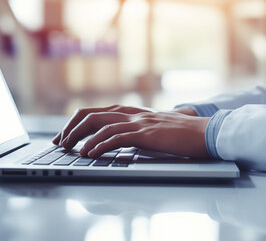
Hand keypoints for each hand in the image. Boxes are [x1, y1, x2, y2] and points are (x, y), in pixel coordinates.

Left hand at [52, 105, 210, 158]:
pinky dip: (100, 145)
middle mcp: (133, 113)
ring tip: (71, 149)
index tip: (65, 136)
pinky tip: (91, 153)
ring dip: (82, 137)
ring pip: (101, 124)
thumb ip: (139, 130)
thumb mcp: (156, 129)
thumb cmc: (184, 134)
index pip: (97, 112)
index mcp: (133, 112)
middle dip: (72, 128)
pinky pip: (117, 137)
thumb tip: (122, 140)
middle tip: (60, 142)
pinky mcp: (146, 133)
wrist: (206, 132)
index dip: (77, 122)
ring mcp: (139, 122)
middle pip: (92, 114)